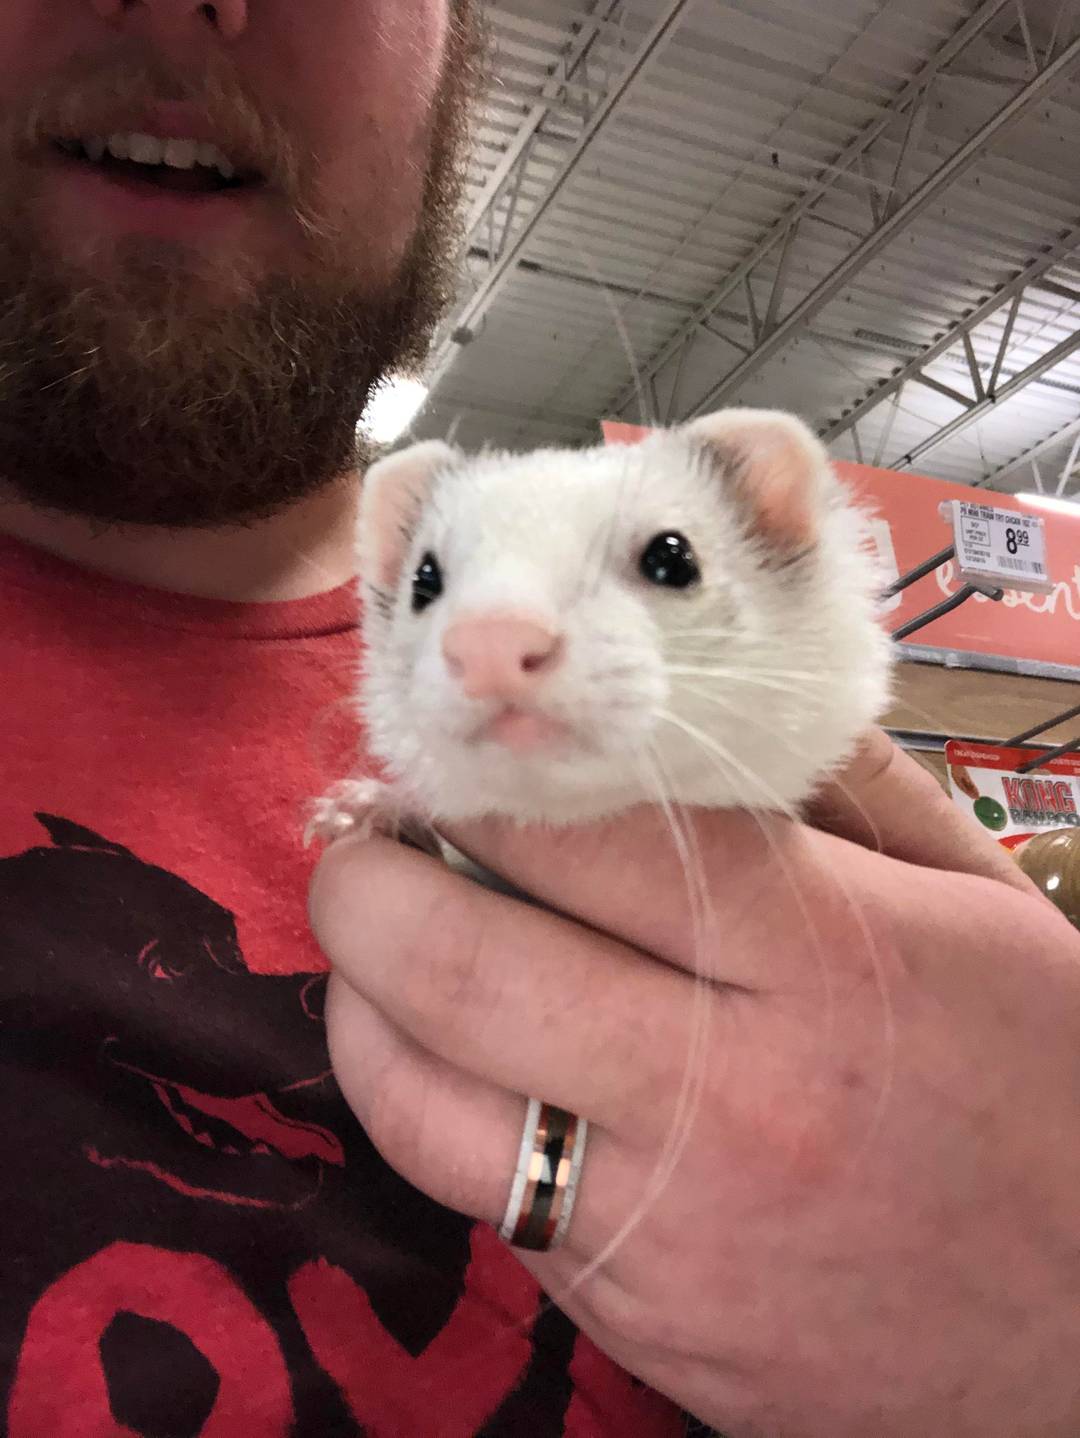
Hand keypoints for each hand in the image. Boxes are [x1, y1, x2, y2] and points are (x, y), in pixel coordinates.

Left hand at [309, 731, 1079, 1436]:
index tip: (451, 768)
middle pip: (465, 963)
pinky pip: (478, 1201)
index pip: (587, 838)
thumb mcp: (978, 907)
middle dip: (367, 884)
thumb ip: (841, 788)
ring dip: (361, 1007)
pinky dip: (433, 1114)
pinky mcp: (635, 1319)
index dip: (488, 788)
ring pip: (424, 1104)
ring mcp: (667, 1226)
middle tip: (357, 844)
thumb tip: (701, 710)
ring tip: (371, 952)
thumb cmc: (1046, 1091)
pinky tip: (453, 1062)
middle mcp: (726, 1094)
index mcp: (821, 960)